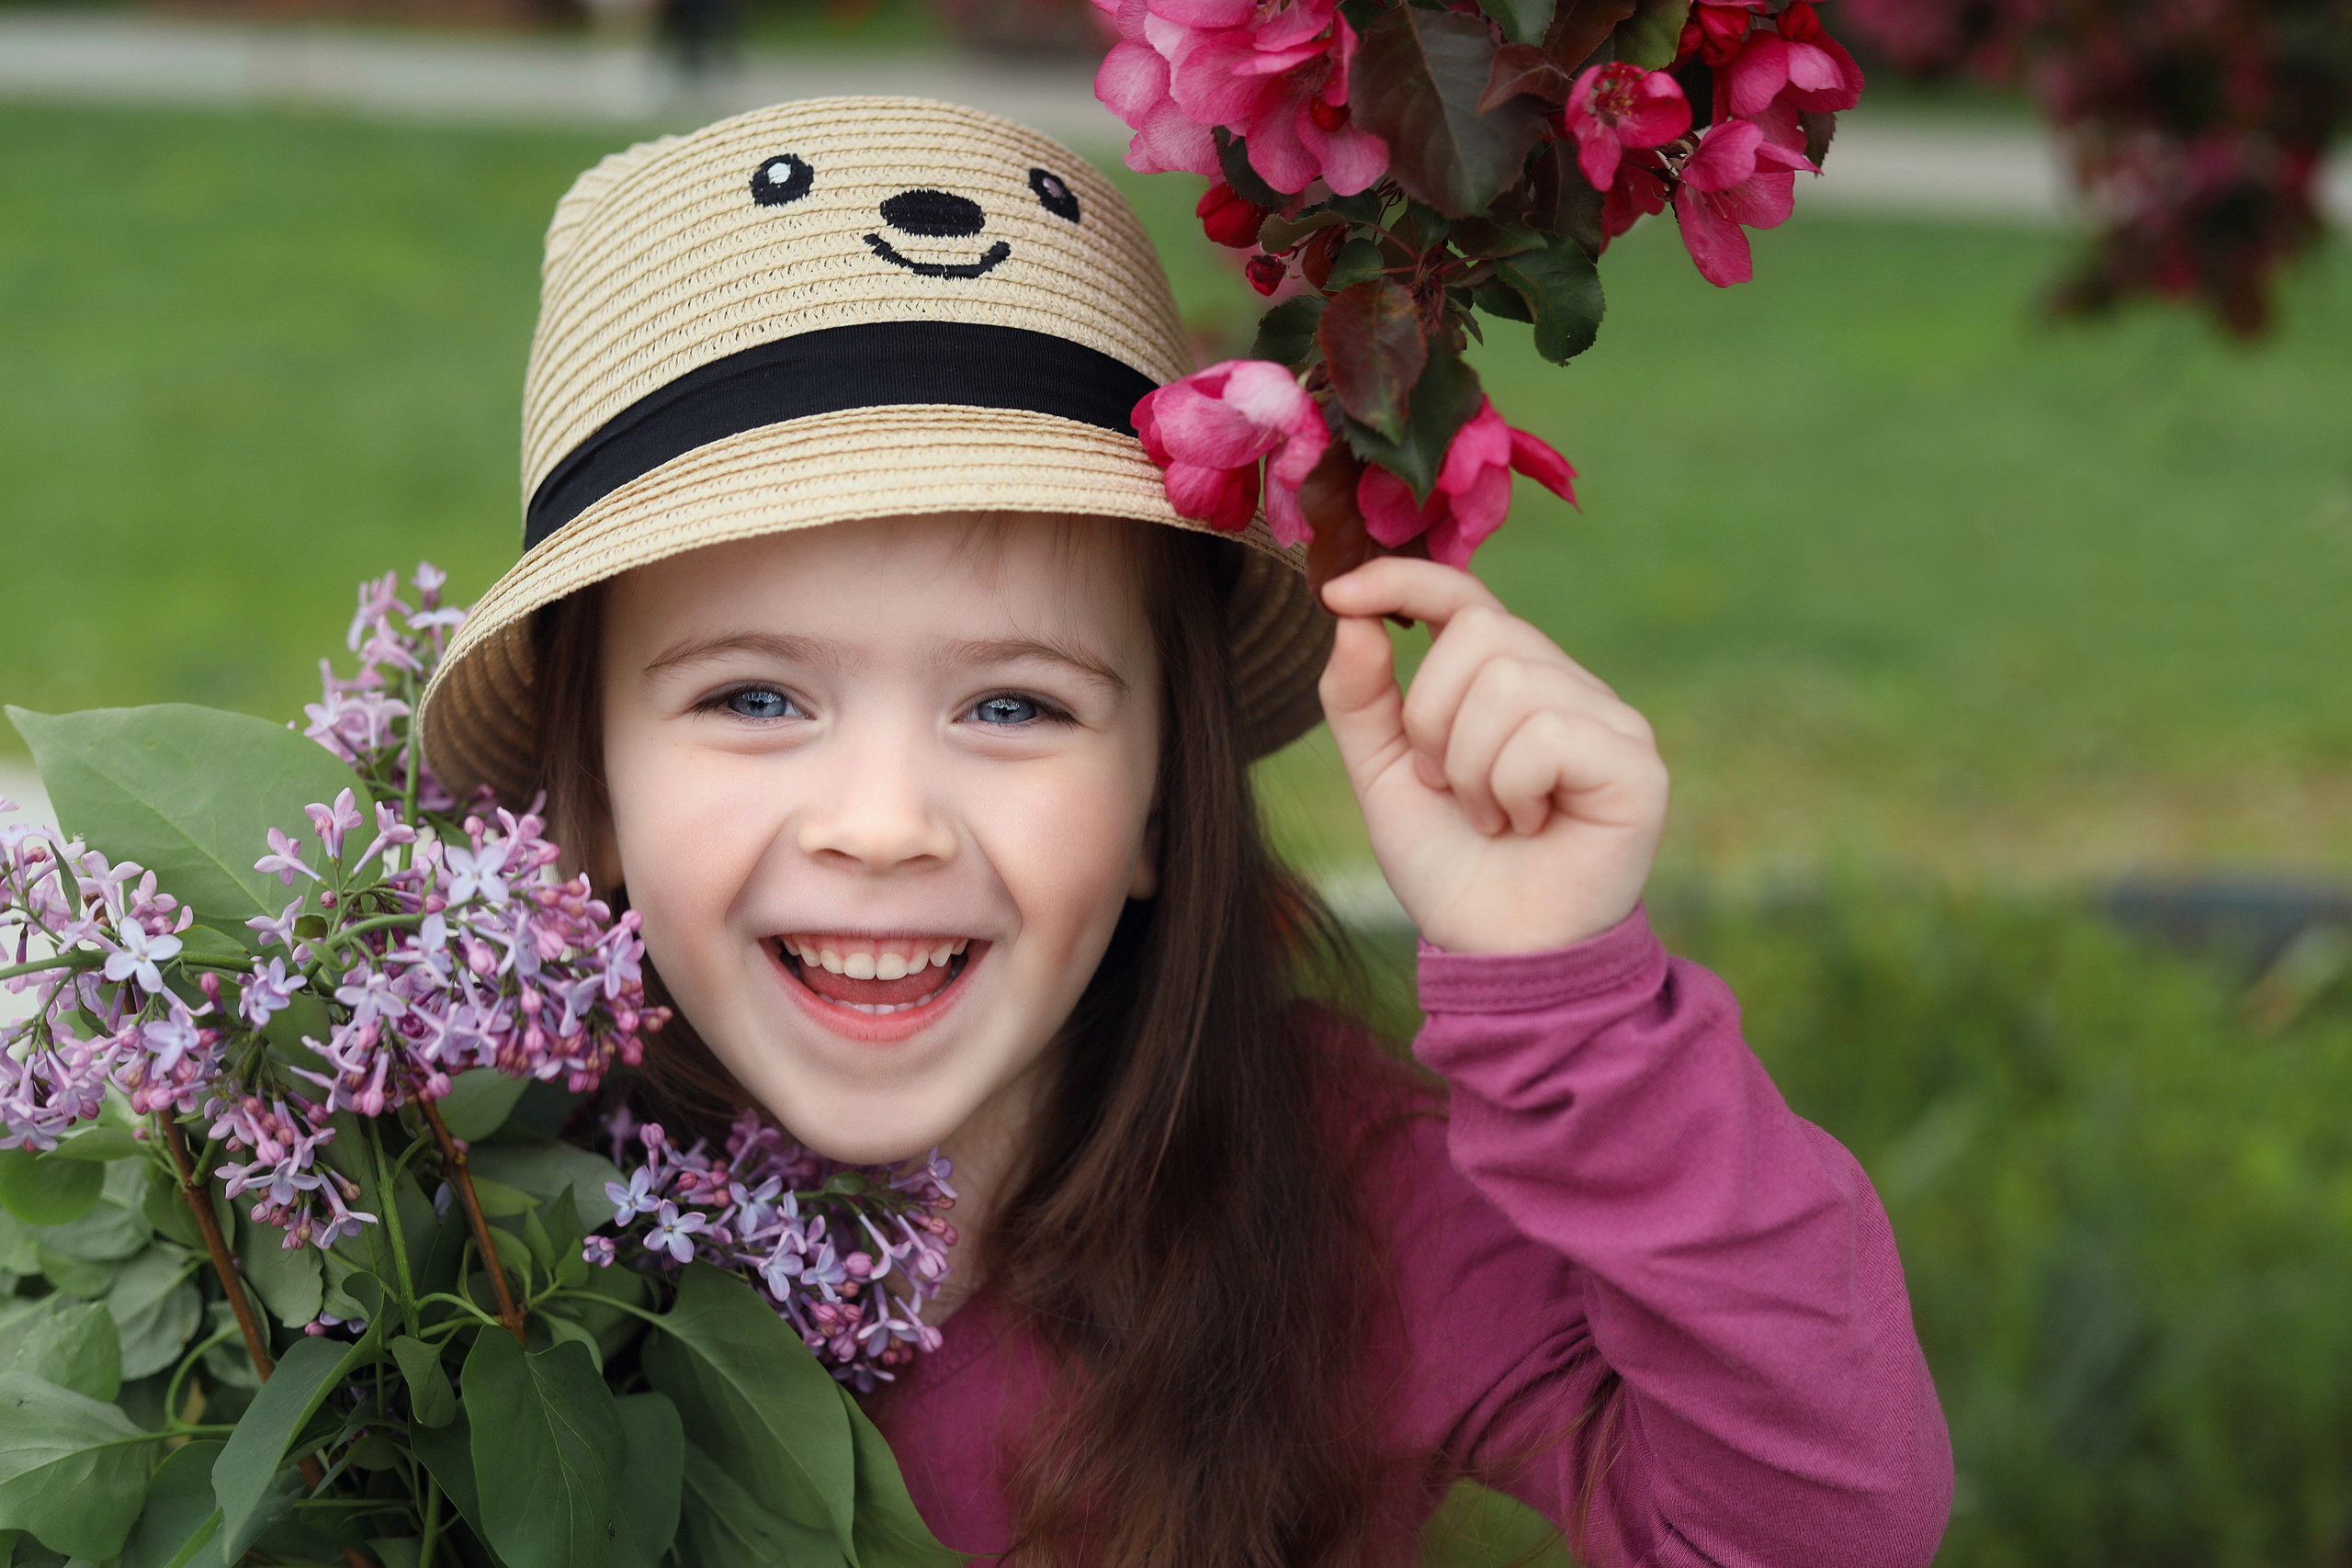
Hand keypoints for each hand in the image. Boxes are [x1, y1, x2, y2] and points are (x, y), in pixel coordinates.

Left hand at [1317, 558, 1668, 954]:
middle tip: (1446, 787)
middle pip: (1480, 634)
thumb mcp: (1383, 775)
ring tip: (1489, 816)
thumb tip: (1350, 615)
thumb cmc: (1450, 866)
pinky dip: (1511, 788)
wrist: (1496, 951)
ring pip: (1509, 684)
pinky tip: (1528, 825)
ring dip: (1470, 767)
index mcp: (1508, 679)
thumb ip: (1359, 698)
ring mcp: (1609, 720)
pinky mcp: (1636, 764)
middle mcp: (1566, 686)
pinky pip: (1546, 733)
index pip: (1464, 596)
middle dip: (1432, 718)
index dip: (1404, 579)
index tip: (1339, 593)